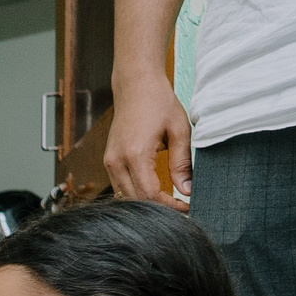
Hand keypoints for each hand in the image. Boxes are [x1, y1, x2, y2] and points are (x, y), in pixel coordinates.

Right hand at [104, 72, 191, 207]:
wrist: (135, 85)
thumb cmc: (158, 103)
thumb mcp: (179, 131)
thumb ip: (182, 163)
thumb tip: (187, 190)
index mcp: (135, 154)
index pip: (150, 194)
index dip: (169, 206)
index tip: (187, 208)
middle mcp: (116, 161)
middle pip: (135, 200)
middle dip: (158, 209)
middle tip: (181, 209)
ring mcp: (109, 161)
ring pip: (125, 196)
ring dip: (146, 202)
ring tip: (169, 202)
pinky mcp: (108, 160)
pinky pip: (120, 186)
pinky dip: (136, 193)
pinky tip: (155, 192)